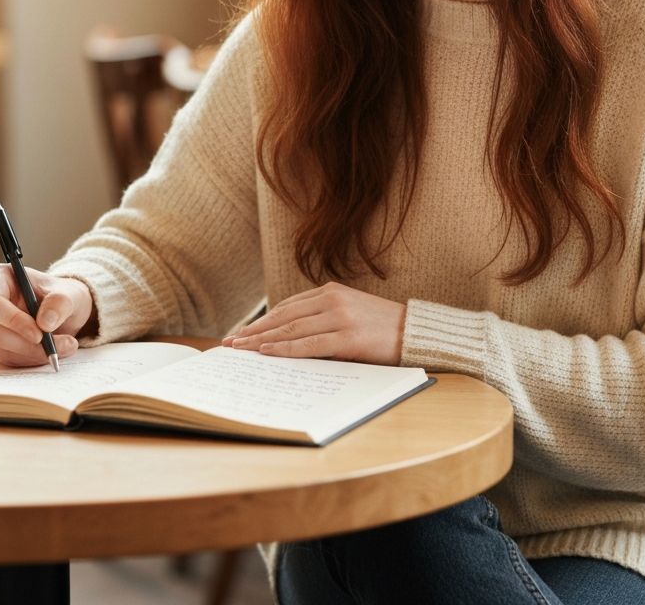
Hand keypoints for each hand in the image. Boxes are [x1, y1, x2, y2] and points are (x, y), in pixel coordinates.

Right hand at [0, 264, 94, 366]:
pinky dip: (31, 359)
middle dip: (29, 343)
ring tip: (67, 346)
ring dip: (34, 353)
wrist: (62, 310)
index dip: (12, 320)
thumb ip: (60, 303)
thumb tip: (45, 323)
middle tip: (64, 345)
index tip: (39, 334)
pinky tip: (51, 351)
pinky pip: (7, 358)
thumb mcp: (69, 294)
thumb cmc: (61, 296)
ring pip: (1, 348)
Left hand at [222, 282, 407, 365]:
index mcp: (331, 291)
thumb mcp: (350, 312)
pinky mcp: (347, 337)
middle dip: (253, 331)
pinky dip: (284, 349)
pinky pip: (308, 345)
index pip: (287, 307)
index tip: (242, 333)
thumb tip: (286, 337)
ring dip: (261, 341)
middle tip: (230, 343)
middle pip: (283, 317)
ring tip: (240, 350)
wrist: (414, 332)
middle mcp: (332, 300)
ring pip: (291, 330)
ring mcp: (340, 317)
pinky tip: (267, 353)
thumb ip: (322, 317)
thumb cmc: (381, 327)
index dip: (262, 321)